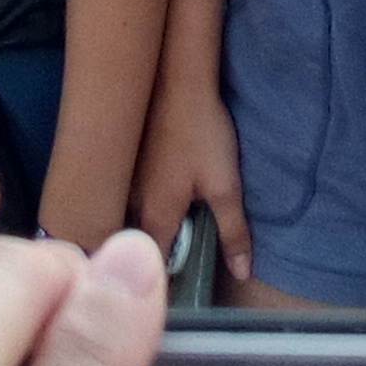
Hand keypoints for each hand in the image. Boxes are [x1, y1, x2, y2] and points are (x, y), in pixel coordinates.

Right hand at [133, 80, 248, 285]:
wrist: (177, 82)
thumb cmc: (202, 135)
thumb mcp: (226, 185)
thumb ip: (233, 231)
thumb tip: (241, 272)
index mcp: (156, 215)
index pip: (152, 261)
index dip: (165, 277)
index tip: (178, 284)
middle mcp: (131, 203)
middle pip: (137, 241)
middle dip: (152, 253)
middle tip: (175, 256)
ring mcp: (123, 182)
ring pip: (129, 218)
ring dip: (143, 228)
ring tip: (168, 230)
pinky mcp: (125, 163)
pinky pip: (126, 196)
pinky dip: (139, 204)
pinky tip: (159, 195)